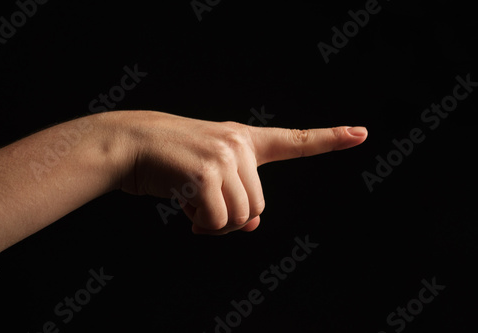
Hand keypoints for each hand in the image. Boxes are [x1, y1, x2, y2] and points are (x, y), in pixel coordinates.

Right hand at [117, 111, 367, 234]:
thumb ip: (238, 196)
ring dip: (216, 222)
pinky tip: (184, 208)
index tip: (361, 133)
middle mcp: (240, 144)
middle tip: (204, 210)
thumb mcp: (210, 176)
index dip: (329, 139)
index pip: (294, 140)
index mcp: (244, 139)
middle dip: (233, 216)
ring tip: (192, 204)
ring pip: (242, 216)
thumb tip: (255, 226)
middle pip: (259, 206)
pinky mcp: (207, 172)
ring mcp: (224, 156)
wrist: (130, 143)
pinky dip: (203, 225)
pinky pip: (218, 221)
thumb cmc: (170, 162)